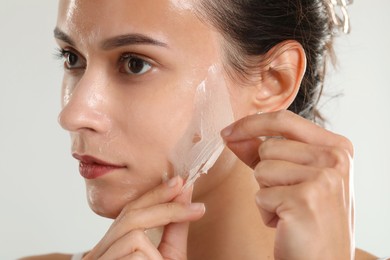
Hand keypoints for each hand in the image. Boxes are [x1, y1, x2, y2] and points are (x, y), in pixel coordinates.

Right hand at [83, 177, 204, 259]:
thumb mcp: (166, 257)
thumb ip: (174, 228)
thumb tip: (185, 195)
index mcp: (115, 244)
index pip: (132, 210)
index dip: (154, 193)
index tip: (180, 182)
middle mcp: (101, 251)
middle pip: (131, 215)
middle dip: (163, 202)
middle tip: (192, 199)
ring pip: (131, 233)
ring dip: (160, 232)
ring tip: (176, 239)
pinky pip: (134, 254)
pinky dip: (152, 258)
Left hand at [222, 110, 354, 259]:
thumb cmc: (310, 218)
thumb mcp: (295, 177)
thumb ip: (265, 153)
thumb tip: (233, 135)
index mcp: (338, 147)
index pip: (284, 120)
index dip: (251, 124)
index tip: (228, 132)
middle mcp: (335, 158)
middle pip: (268, 146)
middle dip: (265, 173)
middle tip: (289, 196)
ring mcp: (323, 178)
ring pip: (261, 169)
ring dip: (266, 193)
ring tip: (289, 209)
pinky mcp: (305, 199)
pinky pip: (260, 195)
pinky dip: (266, 212)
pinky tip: (288, 223)